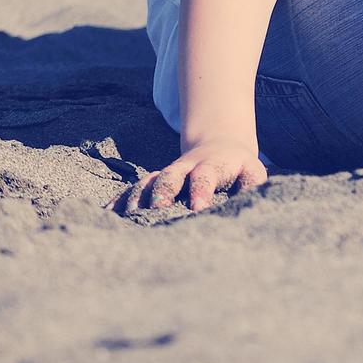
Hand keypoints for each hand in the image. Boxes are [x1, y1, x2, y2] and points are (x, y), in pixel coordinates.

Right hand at [120, 139, 268, 214]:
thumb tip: (254, 203)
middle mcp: (185, 168)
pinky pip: (135, 189)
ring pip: (149, 182)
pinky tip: (108, 213)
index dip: (201, 190)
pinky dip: (121, 199)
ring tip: (128, 217)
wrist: (219, 146)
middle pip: (170, 176)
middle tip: (156, 209)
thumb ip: (252, 185)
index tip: (198, 208)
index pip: (205, 176)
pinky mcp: (154, 181)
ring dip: (137, 197)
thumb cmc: (239, 168)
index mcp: (211, 166)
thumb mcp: (252, 172)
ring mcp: (167, 173)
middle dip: (162, 191)